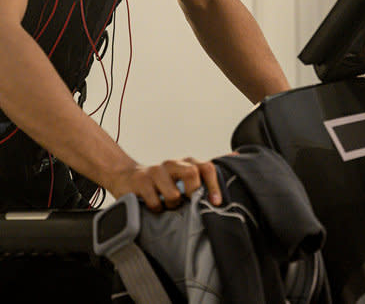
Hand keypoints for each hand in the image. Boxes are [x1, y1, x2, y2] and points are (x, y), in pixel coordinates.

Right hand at [106, 157, 222, 211]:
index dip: (214, 185)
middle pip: (192, 174)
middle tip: (187, 203)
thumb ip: (207, 171)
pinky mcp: (141, 182)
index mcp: (186, 162)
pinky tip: (154, 206)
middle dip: (193, 193)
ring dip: (172, 206)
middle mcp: (172, 164)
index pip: (207, 167)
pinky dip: (157, 209)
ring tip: (168, 205)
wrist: (127, 178)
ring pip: (173, 194)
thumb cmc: (162, 181)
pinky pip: (155, 202)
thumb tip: (237, 156)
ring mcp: (155, 171)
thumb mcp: (185, 175)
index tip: (215, 203)